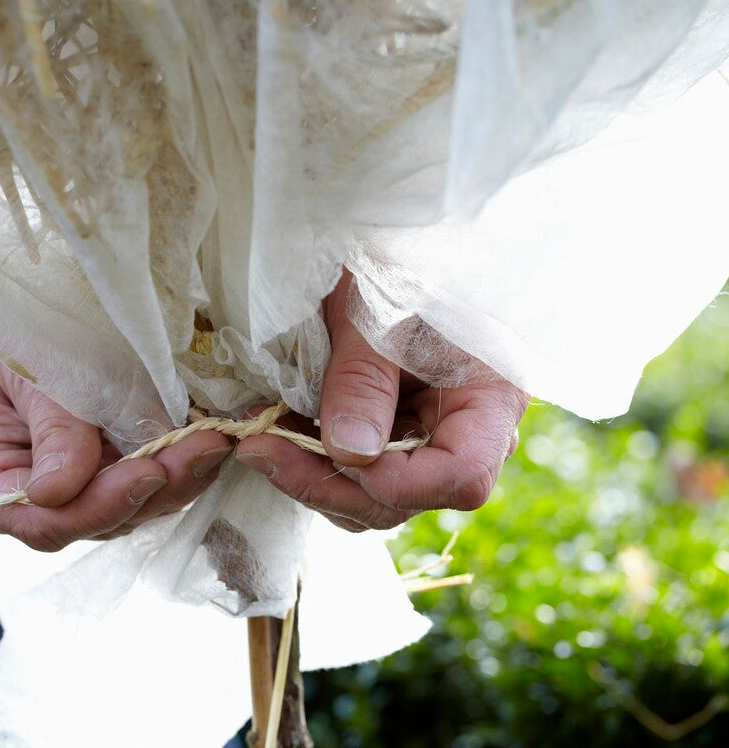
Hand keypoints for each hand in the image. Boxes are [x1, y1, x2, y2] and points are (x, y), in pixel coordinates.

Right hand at [0, 329, 233, 550]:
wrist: (11, 309)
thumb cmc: (2, 332)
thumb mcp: (17, 367)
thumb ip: (48, 427)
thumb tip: (61, 490)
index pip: (43, 521)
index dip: (97, 508)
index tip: (146, 475)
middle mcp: (31, 498)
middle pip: (95, 521)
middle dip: (155, 491)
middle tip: (204, 450)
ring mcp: (75, 488)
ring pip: (131, 508)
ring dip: (179, 480)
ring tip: (215, 442)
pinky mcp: (110, 469)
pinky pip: (147, 482)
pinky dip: (180, 465)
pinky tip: (209, 439)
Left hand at [235, 274, 528, 530]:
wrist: (374, 247)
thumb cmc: (389, 264)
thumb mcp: (374, 313)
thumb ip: (363, 381)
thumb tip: (349, 454)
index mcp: (488, 397)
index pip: (461, 475)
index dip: (401, 482)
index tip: (338, 456)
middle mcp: (462, 433)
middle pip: (406, 498)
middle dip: (329, 483)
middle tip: (261, 449)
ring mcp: (422, 441)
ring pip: (370, 500)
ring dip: (310, 479)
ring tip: (258, 438)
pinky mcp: (384, 439)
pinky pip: (350, 476)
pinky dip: (307, 464)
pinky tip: (270, 434)